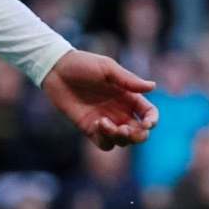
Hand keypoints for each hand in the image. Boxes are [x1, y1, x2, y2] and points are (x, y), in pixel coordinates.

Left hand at [42, 50, 158, 150]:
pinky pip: (105, 144)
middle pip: (139, 133)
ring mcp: (106, 121)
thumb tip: (153, 87)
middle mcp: (120, 111)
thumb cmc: (83, 64)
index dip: (152, 121)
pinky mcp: (90, 128)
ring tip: (105, 123)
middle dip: (137, 135)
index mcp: (128, 96)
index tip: (146, 124)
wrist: (55, 70)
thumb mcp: (107, 68)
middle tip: (125, 129)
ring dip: (120, 138)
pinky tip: (98, 125)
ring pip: (123, 141)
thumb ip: (128, 80)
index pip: (148, 113)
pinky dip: (106, 140)